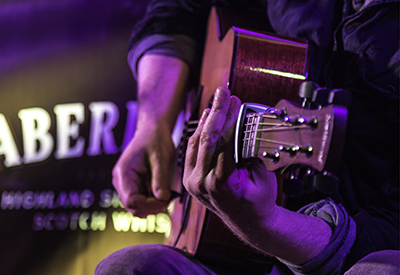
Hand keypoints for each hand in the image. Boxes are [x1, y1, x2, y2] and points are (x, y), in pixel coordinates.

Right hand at [112, 122, 173, 217]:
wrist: (152, 130)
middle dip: (152, 206)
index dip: (150, 206)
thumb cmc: (155, 140)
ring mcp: (125, 184)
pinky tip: (161, 189)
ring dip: (153, 204)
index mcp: (124, 174)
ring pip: (138, 206)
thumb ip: (161, 179)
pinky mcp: (133, 185)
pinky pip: (141, 200)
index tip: (166, 201)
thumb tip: (164, 199)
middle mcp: (121, 181)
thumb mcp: (161, 158)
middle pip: (133, 207)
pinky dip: (152, 199)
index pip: (132, 201)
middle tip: (169, 198)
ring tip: (166, 191)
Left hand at [183, 86, 277, 241]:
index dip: (230, 118)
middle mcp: (200, 182)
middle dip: (217, 112)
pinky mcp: (189, 177)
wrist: (248, 222)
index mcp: (220, 184)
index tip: (236, 101)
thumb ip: (250, 151)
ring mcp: (192, 181)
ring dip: (206, 120)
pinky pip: (192, 150)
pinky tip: (207, 118)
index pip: (223, 142)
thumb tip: (244, 124)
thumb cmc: (258, 201)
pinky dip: (199, 132)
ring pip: (196, 142)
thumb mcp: (261, 175)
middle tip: (224, 92)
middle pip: (207, 138)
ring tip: (216, 101)